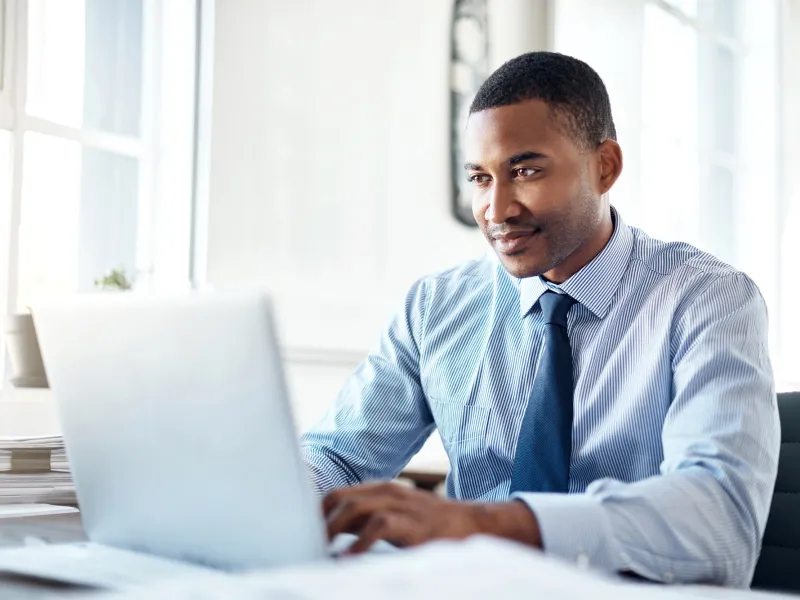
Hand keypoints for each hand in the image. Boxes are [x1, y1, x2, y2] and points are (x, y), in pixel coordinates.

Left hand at [322, 481, 541, 553]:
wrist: (471, 524)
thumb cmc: (428, 525)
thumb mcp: (393, 515)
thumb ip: (365, 519)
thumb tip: (331, 530)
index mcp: (379, 489)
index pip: (337, 493)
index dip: (316, 510)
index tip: (298, 529)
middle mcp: (387, 492)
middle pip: (340, 497)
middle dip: (319, 519)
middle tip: (304, 542)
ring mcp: (400, 505)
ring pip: (355, 507)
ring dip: (332, 528)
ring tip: (319, 548)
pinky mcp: (412, 523)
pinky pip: (379, 526)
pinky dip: (360, 542)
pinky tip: (348, 558)